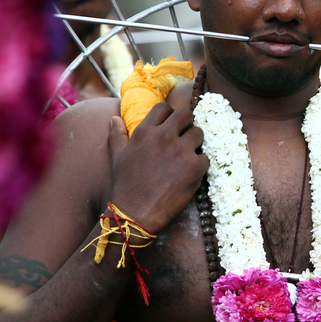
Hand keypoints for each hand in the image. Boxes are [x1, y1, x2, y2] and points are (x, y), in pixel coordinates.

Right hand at [106, 104, 208, 233]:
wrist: (135, 214)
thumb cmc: (125, 185)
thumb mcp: (117, 157)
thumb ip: (117, 135)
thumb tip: (114, 118)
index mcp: (145, 132)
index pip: (164, 107)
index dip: (170, 114)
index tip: (172, 125)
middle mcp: (164, 136)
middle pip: (186, 114)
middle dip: (187, 123)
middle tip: (184, 137)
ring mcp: (182, 150)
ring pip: (199, 133)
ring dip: (195, 143)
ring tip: (187, 157)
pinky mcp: (196, 166)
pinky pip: (205, 157)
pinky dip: (200, 165)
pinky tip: (189, 174)